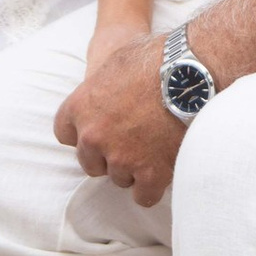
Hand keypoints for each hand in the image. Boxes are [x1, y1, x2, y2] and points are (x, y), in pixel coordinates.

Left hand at [54, 22, 187, 208]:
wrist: (191, 73)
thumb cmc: (155, 59)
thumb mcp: (115, 62)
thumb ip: (100, 87)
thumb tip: (104, 95)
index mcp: (80, 107)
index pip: (65, 133)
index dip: (83, 133)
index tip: (100, 130)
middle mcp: (94, 137)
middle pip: (90, 163)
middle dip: (108, 155)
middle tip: (132, 140)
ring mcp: (121, 158)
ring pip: (119, 179)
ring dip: (134, 169)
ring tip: (155, 148)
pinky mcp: (150, 174)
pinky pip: (143, 196)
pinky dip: (153, 187)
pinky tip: (164, 171)